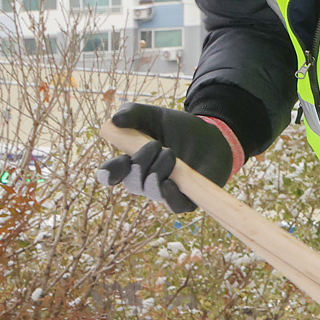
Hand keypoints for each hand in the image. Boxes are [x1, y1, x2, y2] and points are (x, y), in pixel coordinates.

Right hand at [98, 104, 235, 214]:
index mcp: (131, 162)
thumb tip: (114, 121)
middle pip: (132, 183)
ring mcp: (165, 190)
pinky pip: (175, 206)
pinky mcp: (187, 198)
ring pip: (152, 192)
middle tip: (155, 144)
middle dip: (140, 165)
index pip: (111, 174)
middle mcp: (145, 180)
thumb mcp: (153, 114)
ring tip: (169, 153)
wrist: (209, 134)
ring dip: (157, 174)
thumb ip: (131, 113)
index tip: (121, 161)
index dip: (110, 172)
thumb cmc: (175, 126)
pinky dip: (170, 197)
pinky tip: (170, 184)